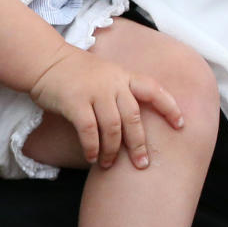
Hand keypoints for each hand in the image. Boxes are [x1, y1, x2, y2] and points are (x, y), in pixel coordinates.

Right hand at [29, 47, 182, 170]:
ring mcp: (95, 91)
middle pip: (134, 117)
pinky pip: (89, 131)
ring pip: (113, 128)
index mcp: (123, 76)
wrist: (46, 61)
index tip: (181, 125)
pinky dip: (92, 147)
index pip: (153, 90)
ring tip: (108, 164)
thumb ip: (121, 93)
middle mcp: (113, 83)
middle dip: (139, 144)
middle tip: (142, 164)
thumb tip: (135, 125)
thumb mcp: (106, 75)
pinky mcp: (75, 102)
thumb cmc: (77, 73)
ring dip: (112, 151)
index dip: (169, 107)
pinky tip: (92, 157)